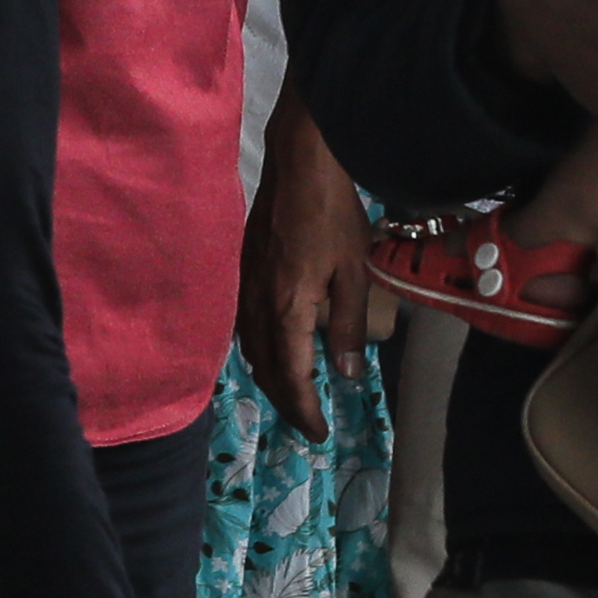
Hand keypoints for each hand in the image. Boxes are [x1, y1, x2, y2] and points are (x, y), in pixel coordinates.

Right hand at [242, 104, 384, 441]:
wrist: (299, 164)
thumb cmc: (334, 214)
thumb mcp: (354, 272)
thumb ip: (349, 326)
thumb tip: (345, 374)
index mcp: (286, 308)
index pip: (290, 376)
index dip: (303, 409)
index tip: (319, 433)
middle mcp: (257, 304)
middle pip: (264, 369)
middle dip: (285, 401)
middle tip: (308, 422)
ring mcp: (245, 286)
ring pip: (250, 349)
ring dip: (270, 378)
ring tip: (295, 393)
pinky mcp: (242, 271)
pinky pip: (245, 327)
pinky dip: (260, 351)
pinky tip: (275, 349)